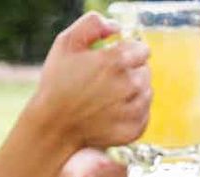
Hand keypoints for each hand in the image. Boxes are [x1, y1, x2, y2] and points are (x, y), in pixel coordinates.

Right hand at [27, 12, 151, 148]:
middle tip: (105, 80)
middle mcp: (131, 85)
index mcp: (117, 61)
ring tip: (107, 96)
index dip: (128, 52)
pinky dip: (132, 112)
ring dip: (133, 92)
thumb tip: (116, 27)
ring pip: (146, 92)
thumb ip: (92, 25)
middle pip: (145, 71)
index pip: (142, 50)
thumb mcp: (67, 43)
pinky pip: (144, 114)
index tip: (114, 59)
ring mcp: (134, 109)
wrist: (54, 125)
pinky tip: (112, 112)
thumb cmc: (58, 82)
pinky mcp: (135, 129)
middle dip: (130, 72)